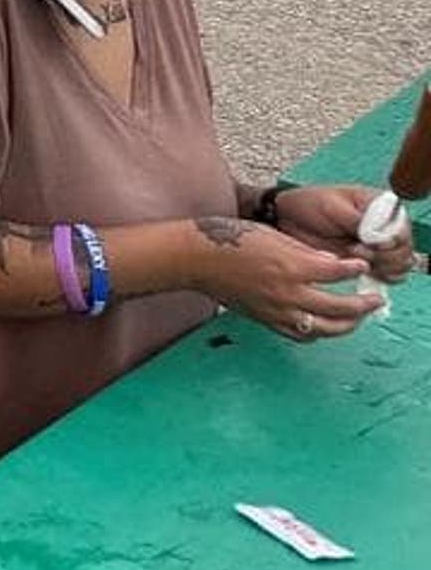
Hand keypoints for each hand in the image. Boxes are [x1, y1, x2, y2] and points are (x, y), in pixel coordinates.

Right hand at [182, 215, 377, 340]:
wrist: (195, 258)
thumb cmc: (228, 239)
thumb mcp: (270, 234)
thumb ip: (303, 251)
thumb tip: (331, 263)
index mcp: (289, 266)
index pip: (335, 272)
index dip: (353, 269)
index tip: (362, 267)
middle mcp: (288, 293)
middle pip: (339, 307)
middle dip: (363, 304)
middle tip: (374, 300)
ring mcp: (278, 311)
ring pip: (325, 328)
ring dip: (347, 325)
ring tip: (356, 318)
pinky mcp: (267, 321)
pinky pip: (302, 335)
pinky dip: (319, 333)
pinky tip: (324, 325)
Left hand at [272, 187, 419, 283]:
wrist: (288, 220)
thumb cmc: (308, 205)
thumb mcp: (331, 206)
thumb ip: (357, 220)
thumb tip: (378, 237)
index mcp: (381, 206)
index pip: (402, 228)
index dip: (391, 239)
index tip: (371, 242)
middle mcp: (387, 226)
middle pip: (404, 250)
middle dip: (383, 255)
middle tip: (356, 251)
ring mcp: (381, 246)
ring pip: (400, 266)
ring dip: (381, 267)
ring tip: (353, 257)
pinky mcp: (372, 261)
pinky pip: (389, 275)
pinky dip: (379, 276)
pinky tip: (359, 269)